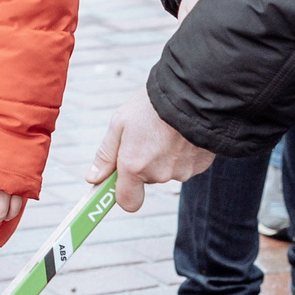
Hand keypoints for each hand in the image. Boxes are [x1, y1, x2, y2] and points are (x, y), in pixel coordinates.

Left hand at [88, 83, 216, 211]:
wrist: (193, 92)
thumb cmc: (152, 105)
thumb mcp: (120, 123)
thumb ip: (106, 155)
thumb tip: (93, 178)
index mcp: (135, 166)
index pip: (128, 202)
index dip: (123, 194)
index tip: (118, 182)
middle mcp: (159, 174)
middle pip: (146, 180)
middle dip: (142, 164)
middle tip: (144, 137)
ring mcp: (182, 171)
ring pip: (166, 170)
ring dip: (163, 156)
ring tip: (164, 130)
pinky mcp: (200, 165)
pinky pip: (184, 165)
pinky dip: (181, 153)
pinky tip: (180, 133)